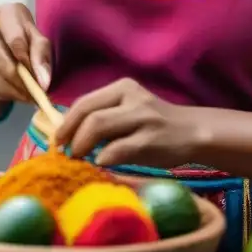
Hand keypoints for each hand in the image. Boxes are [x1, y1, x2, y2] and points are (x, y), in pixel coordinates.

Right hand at [0, 3, 52, 103]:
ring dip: (9, 90)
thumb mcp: (39, 42)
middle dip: (17, 81)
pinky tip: (12, 92)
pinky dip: (0, 93)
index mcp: (5, 13)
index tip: (40, 80)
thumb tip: (43, 82)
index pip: (16, 40)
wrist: (2, 46)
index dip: (28, 62)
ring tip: (25, 95)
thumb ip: (42, 56)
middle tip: (31, 93)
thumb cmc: (25, 40)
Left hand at [53, 78, 203, 168]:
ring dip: (82, 146)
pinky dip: (102, 158)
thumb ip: (103, 114)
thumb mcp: (129, 109)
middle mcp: (131, 97)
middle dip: (70, 135)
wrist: (193, 132)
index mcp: (122, 87)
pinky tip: (101, 163)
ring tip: (80, 158)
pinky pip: (117, 149)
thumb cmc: (154, 124)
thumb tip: (67, 132)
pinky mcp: (150, 140)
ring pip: (98, 127)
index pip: (84, 102)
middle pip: (88, 114)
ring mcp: (142, 118)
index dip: (65, 122)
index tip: (58, 140)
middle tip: (66, 152)